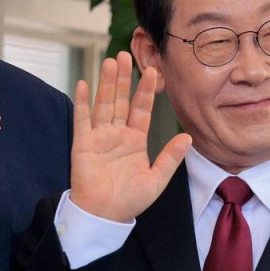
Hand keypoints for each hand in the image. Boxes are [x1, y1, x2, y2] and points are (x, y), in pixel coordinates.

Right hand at [68, 51, 190, 221]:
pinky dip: (82, 101)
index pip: (141, 109)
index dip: (146, 90)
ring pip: (103, 104)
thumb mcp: (156, 179)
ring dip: (106, 84)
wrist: (104, 215)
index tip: (152, 72)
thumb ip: (170, 157)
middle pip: (121, 100)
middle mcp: (117, 135)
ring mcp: (99, 137)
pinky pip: (82, 119)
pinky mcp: (82, 144)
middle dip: (124, 79)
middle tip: (125, 55)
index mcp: (135, 141)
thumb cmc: (130, 201)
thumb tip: (188, 137)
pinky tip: (84, 83)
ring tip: (110, 62)